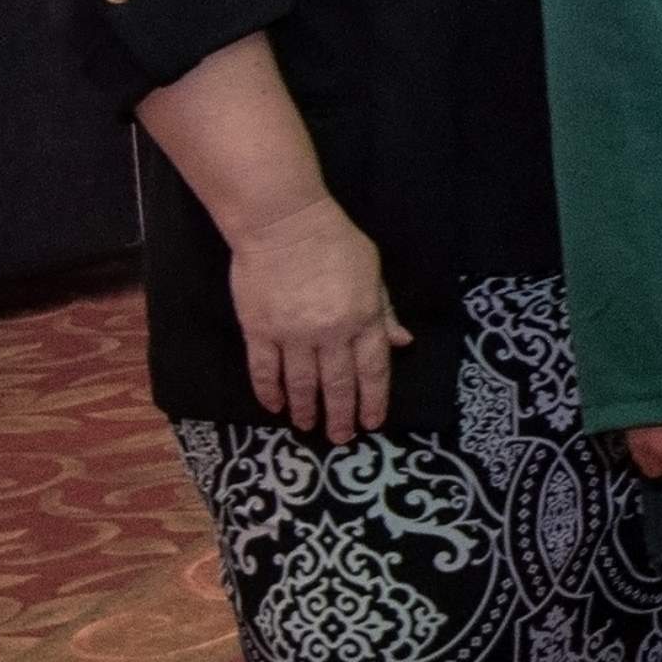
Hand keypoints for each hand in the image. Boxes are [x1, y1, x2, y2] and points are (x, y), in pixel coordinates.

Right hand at [229, 197, 414, 440]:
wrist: (283, 223)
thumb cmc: (333, 241)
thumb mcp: (372, 272)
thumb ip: (384, 311)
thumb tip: (402, 343)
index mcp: (363, 318)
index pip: (373, 370)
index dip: (374, 401)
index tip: (372, 424)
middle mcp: (331, 333)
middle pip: (339, 384)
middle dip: (341, 415)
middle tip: (340, 438)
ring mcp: (292, 334)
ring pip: (302, 383)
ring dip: (306, 409)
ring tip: (307, 427)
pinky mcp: (259, 329)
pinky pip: (264, 369)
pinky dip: (269, 391)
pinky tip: (274, 407)